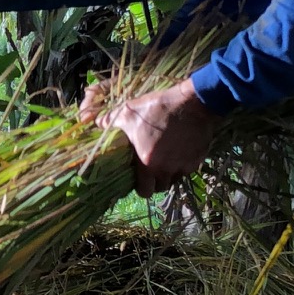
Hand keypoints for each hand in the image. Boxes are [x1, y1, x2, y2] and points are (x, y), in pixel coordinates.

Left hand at [91, 77, 220, 196]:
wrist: (192, 102)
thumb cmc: (157, 108)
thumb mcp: (128, 112)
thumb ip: (110, 121)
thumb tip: (96, 123)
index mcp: (148, 162)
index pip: (144, 191)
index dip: (141, 187)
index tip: (139, 178)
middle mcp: (166, 169)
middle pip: (160, 187)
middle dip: (155, 181)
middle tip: (151, 168)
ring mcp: (184, 165)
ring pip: (174, 179)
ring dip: (168, 174)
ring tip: (164, 159)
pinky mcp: (197, 159)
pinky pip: (187, 169)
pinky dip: (182, 164)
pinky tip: (178, 151)